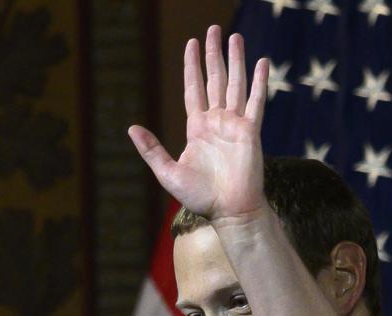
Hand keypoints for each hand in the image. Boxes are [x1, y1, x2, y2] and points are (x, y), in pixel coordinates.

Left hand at [128, 26, 268, 220]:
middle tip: (213, 29)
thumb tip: (131, 128)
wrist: (229, 211)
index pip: (194, 88)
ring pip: (235, 84)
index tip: (191, 43)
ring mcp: (235, 124)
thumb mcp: (168, 172)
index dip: (192, 66)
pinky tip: (261, 63)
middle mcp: (217, 121)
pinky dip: (259, 82)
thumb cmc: (200, 197)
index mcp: (197, 128)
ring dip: (235, 60)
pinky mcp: (251, 131)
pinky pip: (256, 102)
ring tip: (235, 37)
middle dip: (213, 54)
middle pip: (215, 79)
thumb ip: (151, 149)